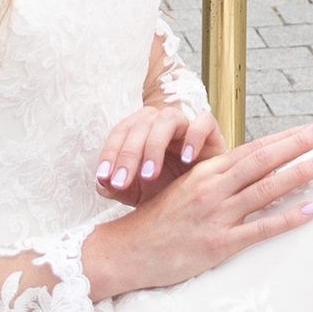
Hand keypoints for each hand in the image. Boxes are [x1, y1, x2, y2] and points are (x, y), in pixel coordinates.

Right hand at [82, 124, 312, 298]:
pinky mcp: (218, 244)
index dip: (284, 137)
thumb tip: (253, 170)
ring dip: (299, 174)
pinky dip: (287, 218)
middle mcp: (213, 188)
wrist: (127, 250)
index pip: (253, 149)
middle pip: (263, 160)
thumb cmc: (158, 220)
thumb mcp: (185, 189)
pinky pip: (260, 229)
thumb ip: (217, 179)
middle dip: (298, 144)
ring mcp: (216, 215)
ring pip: (266, 189)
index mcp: (206, 172)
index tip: (310, 127)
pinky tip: (311, 210)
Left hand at [93, 102, 215, 204]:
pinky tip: (186, 158)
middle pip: (140, 126)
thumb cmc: (165, 186)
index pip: (120, 131)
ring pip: (167, 119)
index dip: (110, 152)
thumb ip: (116, 187)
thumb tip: (101, 183)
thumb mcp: (136, 192)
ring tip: (149, 174)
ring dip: (154, 146)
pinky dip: (194, 137)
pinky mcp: (210, 130)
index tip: (105, 177)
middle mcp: (160, 121)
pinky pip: (203, 121)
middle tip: (123, 182)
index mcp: (140, 129)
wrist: (199, 192)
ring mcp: (186, 123)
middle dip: (128, 155)